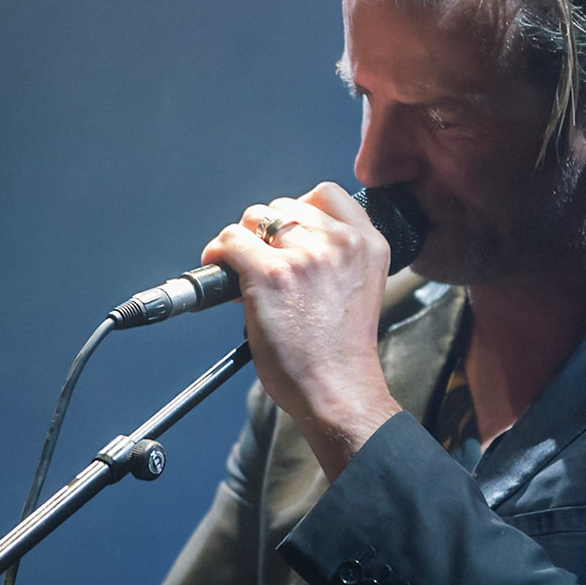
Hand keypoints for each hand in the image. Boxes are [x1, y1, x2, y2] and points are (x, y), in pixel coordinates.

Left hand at [201, 182, 403, 477]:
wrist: (338, 390)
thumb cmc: (342, 352)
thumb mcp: (358, 287)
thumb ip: (334, 256)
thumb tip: (281, 239)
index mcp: (368, 243)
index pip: (325, 194)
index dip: (298, 211)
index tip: (286, 235)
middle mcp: (340, 242)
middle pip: (284, 206)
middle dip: (267, 233)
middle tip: (263, 266)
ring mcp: (304, 255)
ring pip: (254, 219)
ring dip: (242, 242)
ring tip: (242, 273)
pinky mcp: (270, 273)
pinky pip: (230, 242)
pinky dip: (217, 254)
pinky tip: (219, 272)